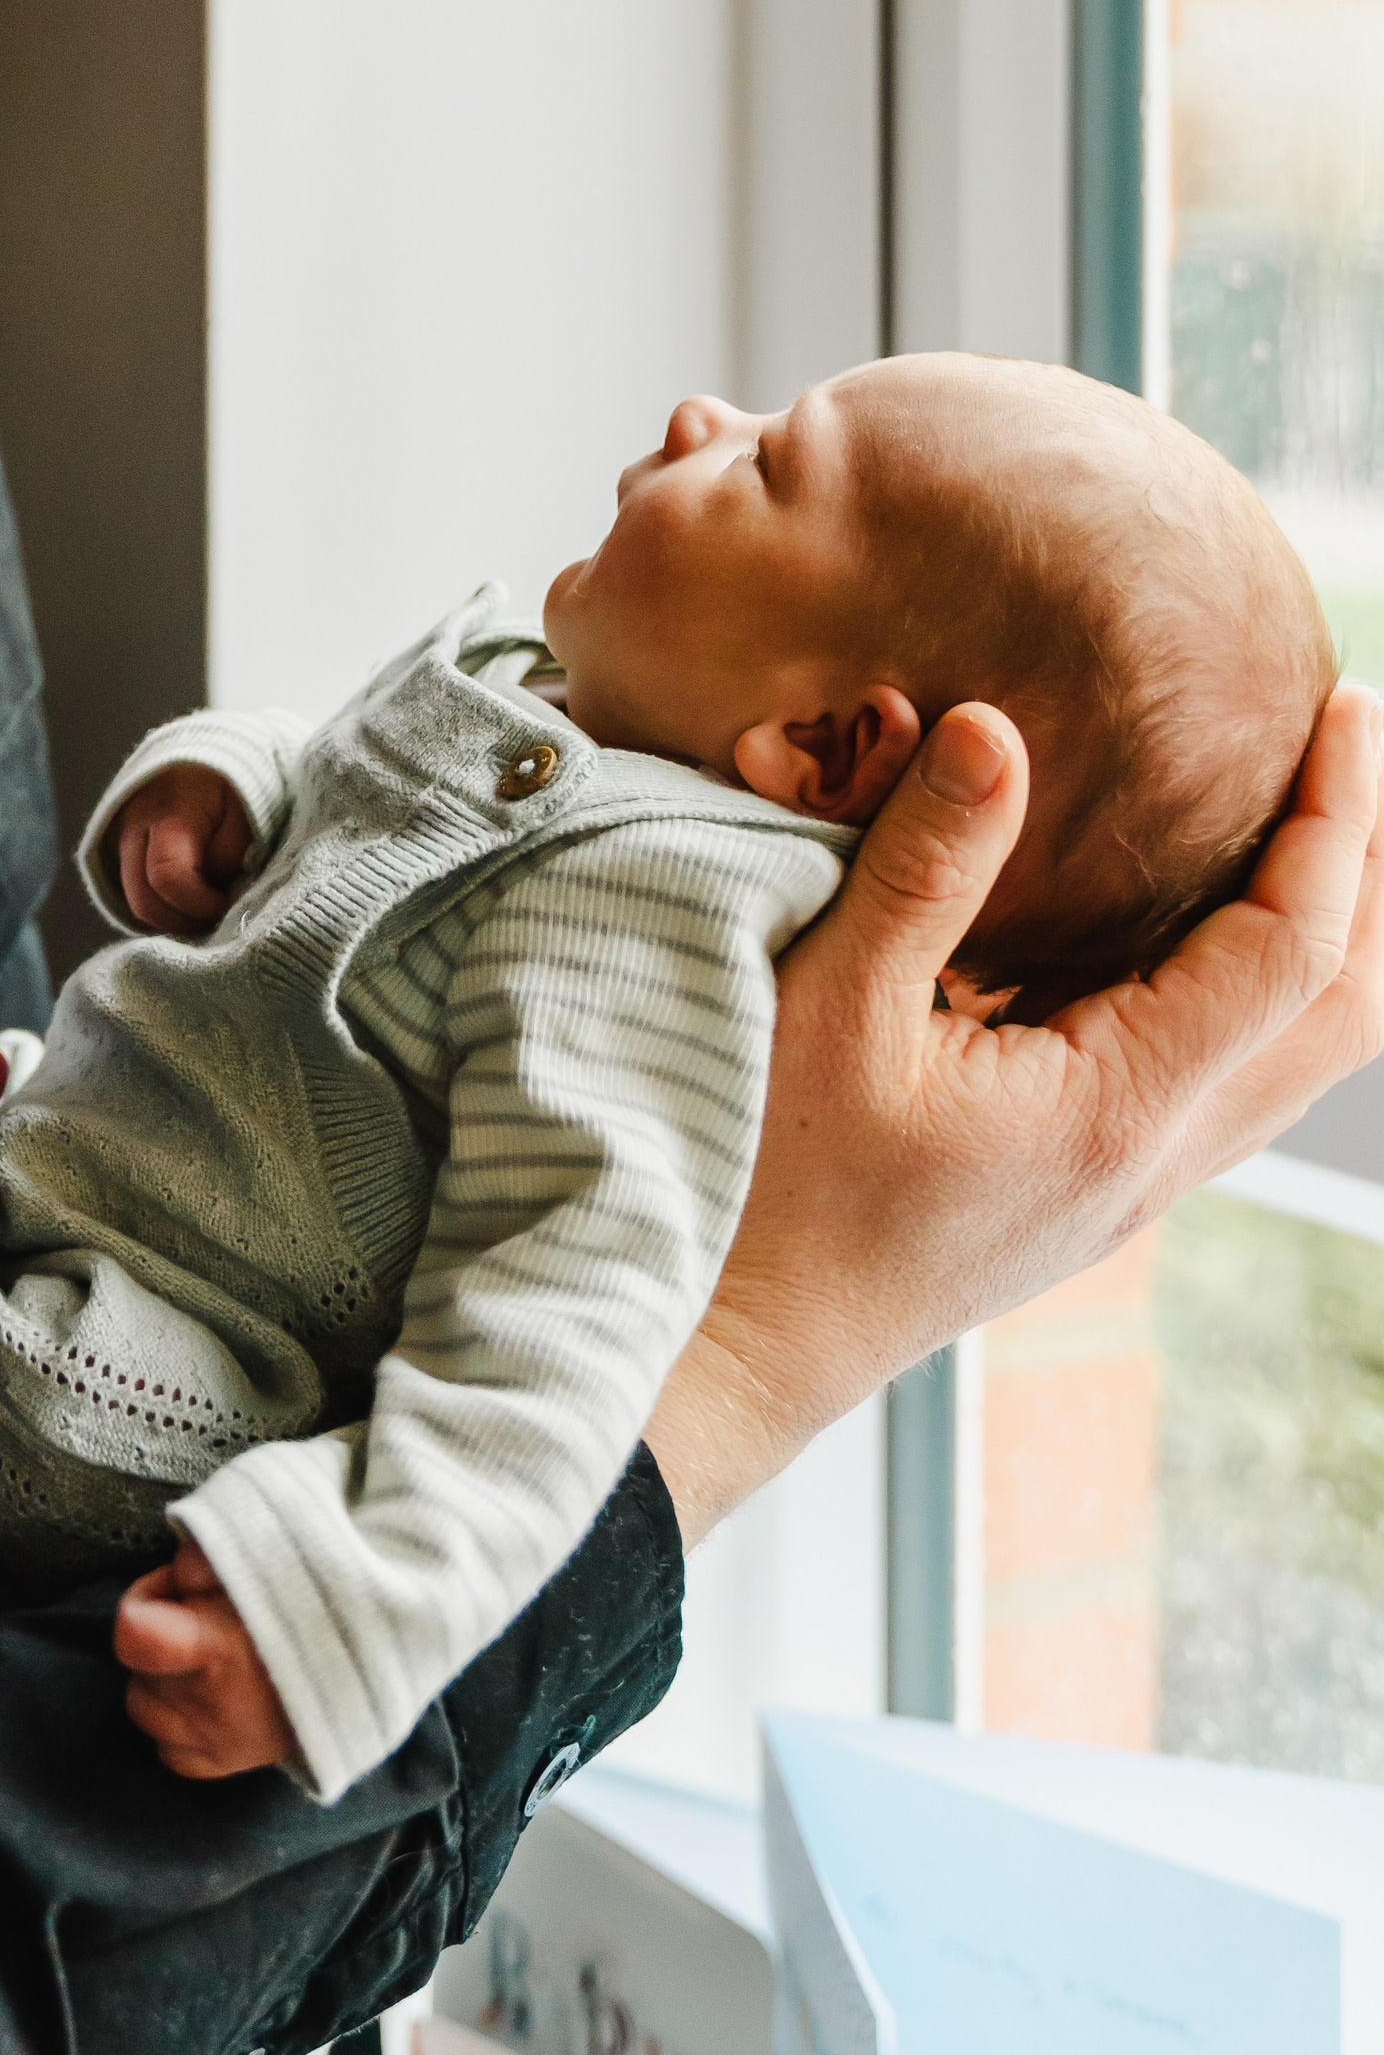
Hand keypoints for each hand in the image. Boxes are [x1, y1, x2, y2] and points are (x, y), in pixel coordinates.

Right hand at [112, 765, 257, 933]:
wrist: (207, 750)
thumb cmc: (234, 782)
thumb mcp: (247, 811)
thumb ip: (232, 855)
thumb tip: (221, 896)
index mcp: (168, 813)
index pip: (167, 877)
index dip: (198, 904)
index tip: (227, 903)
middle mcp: (134, 827)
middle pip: (143, 900)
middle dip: (183, 921)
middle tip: (216, 915)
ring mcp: (122, 838)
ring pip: (134, 902)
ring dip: (170, 918)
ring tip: (205, 908)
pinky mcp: (122, 847)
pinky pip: (134, 892)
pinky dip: (161, 905)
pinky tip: (189, 900)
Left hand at [114, 1534, 294, 1776]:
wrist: (361, 1665)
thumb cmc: (307, 1604)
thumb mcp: (261, 1558)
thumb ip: (208, 1556)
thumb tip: (178, 1571)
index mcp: (218, 1647)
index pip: (136, 1635)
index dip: (142, 1602)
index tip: (175, 1590)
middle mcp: (209, 1703)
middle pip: (138, 1668)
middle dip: (159, 1636)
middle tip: (201, 1619)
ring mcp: (217, 1741)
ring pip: (144, 1709)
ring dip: (163, 1682)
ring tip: (202, 1659)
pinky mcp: (225, 1765)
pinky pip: (168, 1751)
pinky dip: (178, 1726)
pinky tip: (204, 1699)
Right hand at [647, 683, 1383, 1544]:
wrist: (734, 1347)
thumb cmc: (768, 1187)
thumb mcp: (830, 1004)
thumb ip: (923, 864)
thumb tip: (992, 725)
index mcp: (1117, 1109)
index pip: (1289, 950)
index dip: (1337, 822)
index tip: (1347, 707)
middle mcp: (1154, 1159)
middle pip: (1338, 1016)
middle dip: (1371, 877)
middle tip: (1352, 749)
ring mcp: (1129, 1185)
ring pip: (1294, 1059)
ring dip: (1327, 936)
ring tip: (1305, 819)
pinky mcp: (1088, 1187)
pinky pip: (1228, 1080)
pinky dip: (1258, 983)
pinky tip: (1191, 921)